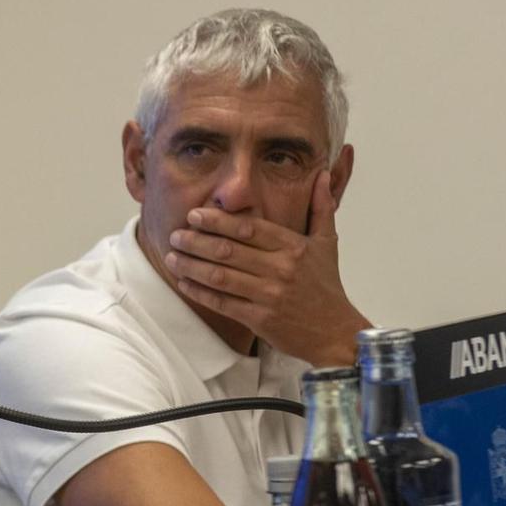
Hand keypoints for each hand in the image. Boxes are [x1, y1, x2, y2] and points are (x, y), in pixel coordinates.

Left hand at [164, 170, 368, 365]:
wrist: (335, 331)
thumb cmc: (326, 285)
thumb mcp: (328, 243)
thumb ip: (322, 207)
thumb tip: (323, 174)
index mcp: (294, 247)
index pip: (249, 228)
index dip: (218, 220)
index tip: (194, 215)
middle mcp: (281, 269)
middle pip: (228, 251)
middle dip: (196, 241)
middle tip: (175, 235)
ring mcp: (269, 295)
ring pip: (220, 277)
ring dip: (191, 266)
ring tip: (171, 257)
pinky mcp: (260, 319)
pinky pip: (222, 303)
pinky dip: (199, 292)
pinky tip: (184, 283)